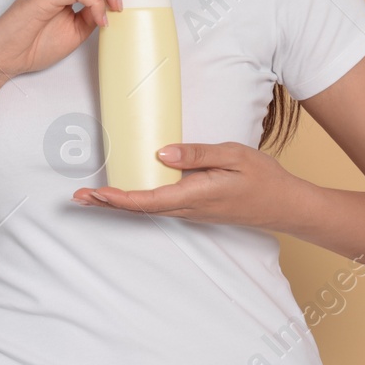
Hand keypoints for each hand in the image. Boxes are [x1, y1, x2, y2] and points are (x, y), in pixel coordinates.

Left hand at [73, 142, 311, 231]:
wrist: (286, 205)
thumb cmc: (263, 178)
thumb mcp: (232, 155)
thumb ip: (196, 154)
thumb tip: (161, 152)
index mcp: (195, 196)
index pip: (147, 200)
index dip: (118, 198)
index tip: (96, 193)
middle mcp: (188, 209)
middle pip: (140, 208)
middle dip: (108, 203)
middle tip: (78, 198)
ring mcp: (191, 211)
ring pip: (148, 209)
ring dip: (119, 203)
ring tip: (93, 196)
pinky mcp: (195, 208)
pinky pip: (159, 206)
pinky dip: (137, 201)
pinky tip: (127, 193)